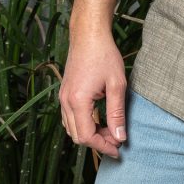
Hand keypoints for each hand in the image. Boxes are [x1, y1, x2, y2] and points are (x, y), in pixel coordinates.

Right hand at [59, 31, 127, 158]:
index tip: (119, 149)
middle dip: (97, 142)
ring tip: (110, 130)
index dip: (103, 146)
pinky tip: (99, 120)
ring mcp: (63, 97)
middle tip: (117, 140)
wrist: (88, 34)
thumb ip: (117, 113)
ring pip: (72, 128)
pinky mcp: (64, 93)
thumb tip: (120, 137)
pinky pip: (69, 118)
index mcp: (77, 101)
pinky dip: (83, 124)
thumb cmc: (104, 55)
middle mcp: (65, 102)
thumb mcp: (116, 84)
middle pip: (77, 136)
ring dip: (90, 134)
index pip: (87, 137)